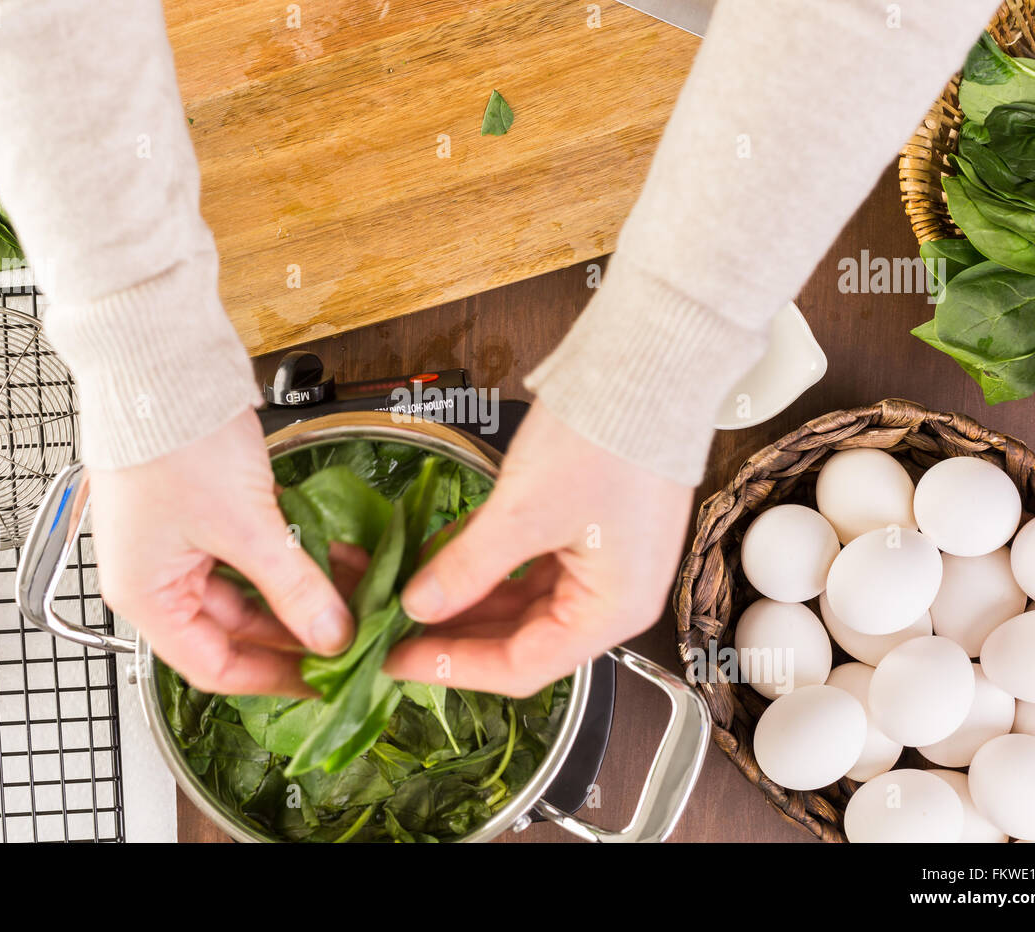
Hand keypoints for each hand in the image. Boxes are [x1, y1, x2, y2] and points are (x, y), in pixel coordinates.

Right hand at [88, 409, 353, 695]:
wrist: (160, 360)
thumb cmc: (178, 442)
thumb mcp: (247, 527)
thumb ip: (293, 588)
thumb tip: (332, 636)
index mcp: (146, 596)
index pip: (214, 667)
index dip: (273, 680)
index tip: (323, 684)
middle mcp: (158, 575)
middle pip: (237, 628)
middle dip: (297, 632)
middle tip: (351, 640)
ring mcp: (181, 539)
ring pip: (251, 587)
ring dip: (302, 592)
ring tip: (355, 597)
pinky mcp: (204, 507)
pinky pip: (254, 549)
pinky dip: (293, 555)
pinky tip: (337, 557)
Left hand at [385, 401, 693, 697]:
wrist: (646, 365)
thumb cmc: (606, 438)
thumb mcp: (524, 511)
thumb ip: (467, 567)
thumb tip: (420, 604)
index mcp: (612, 611)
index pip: (520, 667)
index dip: (451, 667)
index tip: (396, 659)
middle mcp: (612, 598)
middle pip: (518, 638)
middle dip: (449, 630)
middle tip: (388, 622)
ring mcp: (601, 563)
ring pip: (517, 603)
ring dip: (461, 597)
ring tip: (403, 588)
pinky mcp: (587, 532)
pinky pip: (525, 568)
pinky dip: (482, 567)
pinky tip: (438, 559)